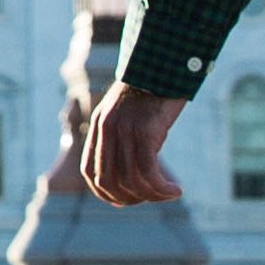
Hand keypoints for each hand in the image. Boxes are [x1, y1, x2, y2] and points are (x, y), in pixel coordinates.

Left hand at [76, 84, 187, 206]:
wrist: (167, 63)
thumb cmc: (154, 91)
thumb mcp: (130, 113)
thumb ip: (124, 137)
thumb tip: (134, 171)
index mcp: (100, 126)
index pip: (89, 171)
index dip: (104, 193)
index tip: (125, 201)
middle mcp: (107, 129)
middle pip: (108, 181)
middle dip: (129, 198)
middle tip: (151, 199)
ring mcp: (125, 130)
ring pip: (130, 180)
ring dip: (151, 196)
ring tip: (168, 194)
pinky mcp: (145, 131)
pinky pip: (148, 171)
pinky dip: (161, 188)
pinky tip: (175, 190)